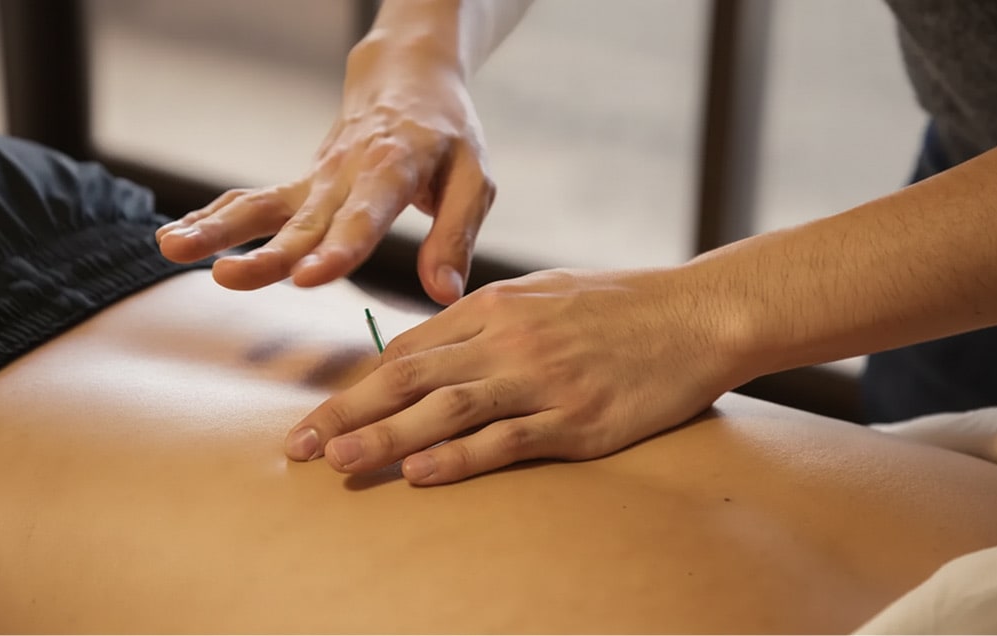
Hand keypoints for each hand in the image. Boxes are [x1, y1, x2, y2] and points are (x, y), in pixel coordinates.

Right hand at [155, 36, 495, 304]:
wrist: (408, 81)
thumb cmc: (448, 136)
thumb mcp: (473, 180)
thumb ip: (455, 237)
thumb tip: (444, 294)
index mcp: (394, 169)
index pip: (364, 215)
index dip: (338, 248)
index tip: (310, 277)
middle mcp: (345, 174)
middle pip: (303, 220)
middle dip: (266, 253)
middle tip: (229, 277)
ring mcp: (316, 180)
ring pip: (262, 206)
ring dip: (217, 229)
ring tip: (172, 249)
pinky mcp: (300, 186)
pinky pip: (252, 201)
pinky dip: (214, 217)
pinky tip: (174, 237)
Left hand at [284, 268, 746, 484]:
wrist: (696, 313)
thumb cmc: (617, 304)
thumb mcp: (543, 293)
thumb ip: (485, 318)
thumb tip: (428, 350)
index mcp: (496, 306)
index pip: (410, 349)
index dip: (359, 384)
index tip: (323, 414)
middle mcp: (509, 340)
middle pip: (412, 377)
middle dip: (349, 412)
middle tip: (300, 445)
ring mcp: (543, 380)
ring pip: (448, 409)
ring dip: (388, 437)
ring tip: (339, 462)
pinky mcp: (578, 419)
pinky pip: (508, 439)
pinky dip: (462, 457)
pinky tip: (422, 474)